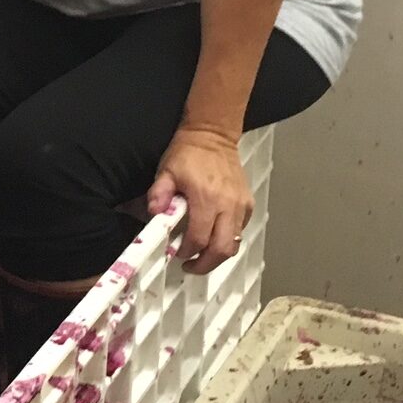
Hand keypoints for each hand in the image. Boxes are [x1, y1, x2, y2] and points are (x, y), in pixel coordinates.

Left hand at [147, 126, 252, 274]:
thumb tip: (154, 213)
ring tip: (200, 256)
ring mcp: (241, 205)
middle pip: (222, 249)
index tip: (176, 254)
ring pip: (234, 243)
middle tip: (190, 266)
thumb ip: (158, 194)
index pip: (198, 237)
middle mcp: (228, 205)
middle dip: (205, 264)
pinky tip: (212, 236)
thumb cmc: (189, 153)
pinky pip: (240, 231)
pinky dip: (227, 240)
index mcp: (206, 198)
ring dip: (217, 255)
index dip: (186, 251)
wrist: (212, 135)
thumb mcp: (166, 171)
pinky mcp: (248, 204)